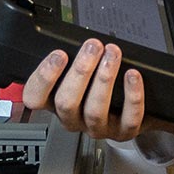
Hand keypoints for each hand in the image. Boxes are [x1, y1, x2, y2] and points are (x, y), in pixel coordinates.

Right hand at [20, 39, 145, 140]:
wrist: (137, 109)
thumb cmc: (101, 85)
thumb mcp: (82, 71)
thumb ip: (73, 59)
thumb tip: (77, 40)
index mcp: (56, 102)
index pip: (35, 98)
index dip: (44, 78)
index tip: (59, 54)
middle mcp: (74, 119)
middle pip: (66, 102)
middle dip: (80, 71)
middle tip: (93, 47)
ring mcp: (98, 128)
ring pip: (95, 111)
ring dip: (104, 79)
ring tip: (112, 54)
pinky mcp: (123, 132)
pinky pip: (128, 118)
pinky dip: (132, 96)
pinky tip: (132, 75)